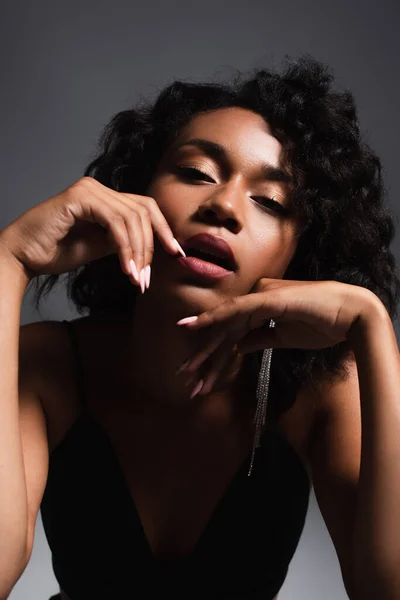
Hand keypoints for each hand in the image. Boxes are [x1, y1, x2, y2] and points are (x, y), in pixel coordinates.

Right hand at [0, 177, 184, 289]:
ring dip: (139, 252)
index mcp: (105, 197)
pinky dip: (125, 247)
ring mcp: (89, 190)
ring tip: (136, 279)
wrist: (24, 256)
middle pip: (143, 212)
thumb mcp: (100, 247)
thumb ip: (124, 241)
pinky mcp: (80, 198)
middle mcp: (99, 188)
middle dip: (151, 247)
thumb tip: (152, 248)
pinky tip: (125, 269)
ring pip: (132, 218)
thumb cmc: (57, 251)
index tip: (175, 254)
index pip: (146, 207)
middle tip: (147, 279)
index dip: (164, 230)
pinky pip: (115, 222)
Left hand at [176, 277, 378, 394]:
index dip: (214, 354)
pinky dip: (214, 317)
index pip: (232, 332)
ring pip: (227, 324)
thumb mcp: (284, 338)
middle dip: (204, 356)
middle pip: (224, 329)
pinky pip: (236, 309)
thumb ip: (260, 339)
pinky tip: (193, 326)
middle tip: (184, 376)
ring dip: (206, 349)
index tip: (198, 374)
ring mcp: (262, 295)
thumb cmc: (324, 324)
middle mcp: (257, 296)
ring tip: (188, 371)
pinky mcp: (269, 298)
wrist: (353, 315)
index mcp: (261, 305)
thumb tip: (238, 347)